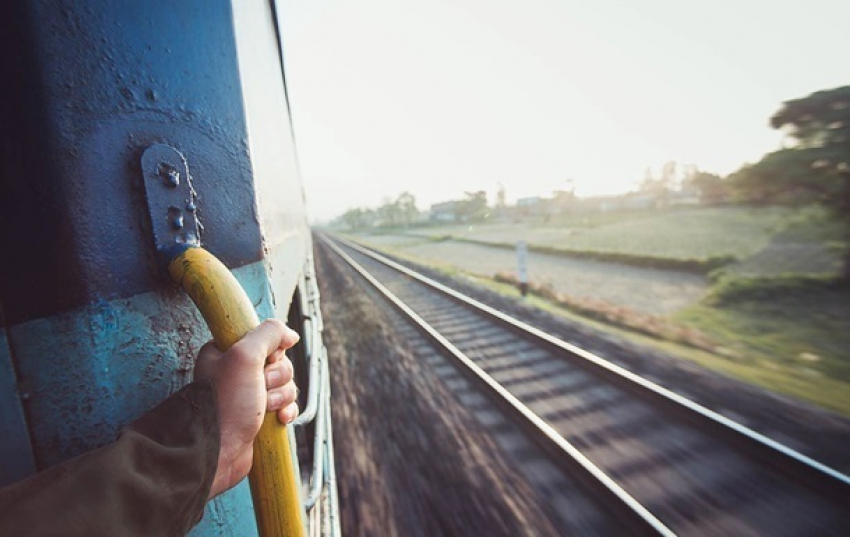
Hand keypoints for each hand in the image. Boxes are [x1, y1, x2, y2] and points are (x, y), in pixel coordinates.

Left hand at [193, 319, 299, 499]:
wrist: (217, 452)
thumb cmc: (224, 405)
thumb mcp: (245, 356)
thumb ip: (269, 334)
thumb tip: (291, 335)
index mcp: (225, 352)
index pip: (264, 339)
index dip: (272, 350)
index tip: (265, 361)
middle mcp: (236, 371)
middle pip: (278, 362)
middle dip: (278, 376)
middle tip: (263, 386)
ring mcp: (247, 395)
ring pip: (284, 384)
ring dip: (282, 396)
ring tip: (266, 407)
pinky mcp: (257, 415)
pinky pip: (284, 406)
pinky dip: (286, 411)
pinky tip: (280, 419)